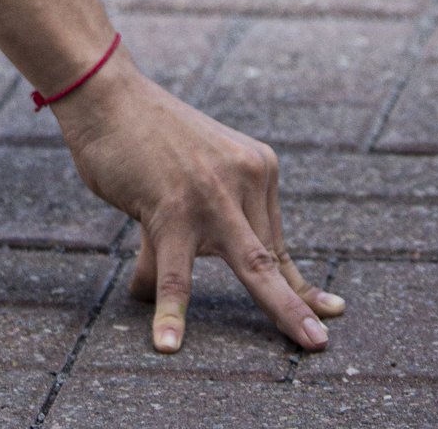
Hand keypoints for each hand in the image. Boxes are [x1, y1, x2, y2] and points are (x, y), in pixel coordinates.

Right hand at [59, 55, 344, 351]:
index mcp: (256, 166)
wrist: (107, 93)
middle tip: (320, 342)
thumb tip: (151, 290)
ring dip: (279, 309)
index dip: (298, 282)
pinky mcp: (172, 208)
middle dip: (298, 303)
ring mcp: (213, 194)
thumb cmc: (144, 136)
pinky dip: (173, 310)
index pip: (275, 239)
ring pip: (251, 265)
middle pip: (273, 255)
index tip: (330, 310)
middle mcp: (245, 176)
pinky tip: (168, 344)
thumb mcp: (189, 175)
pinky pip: (177, 272)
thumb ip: (182, 232)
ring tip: (306, 345)